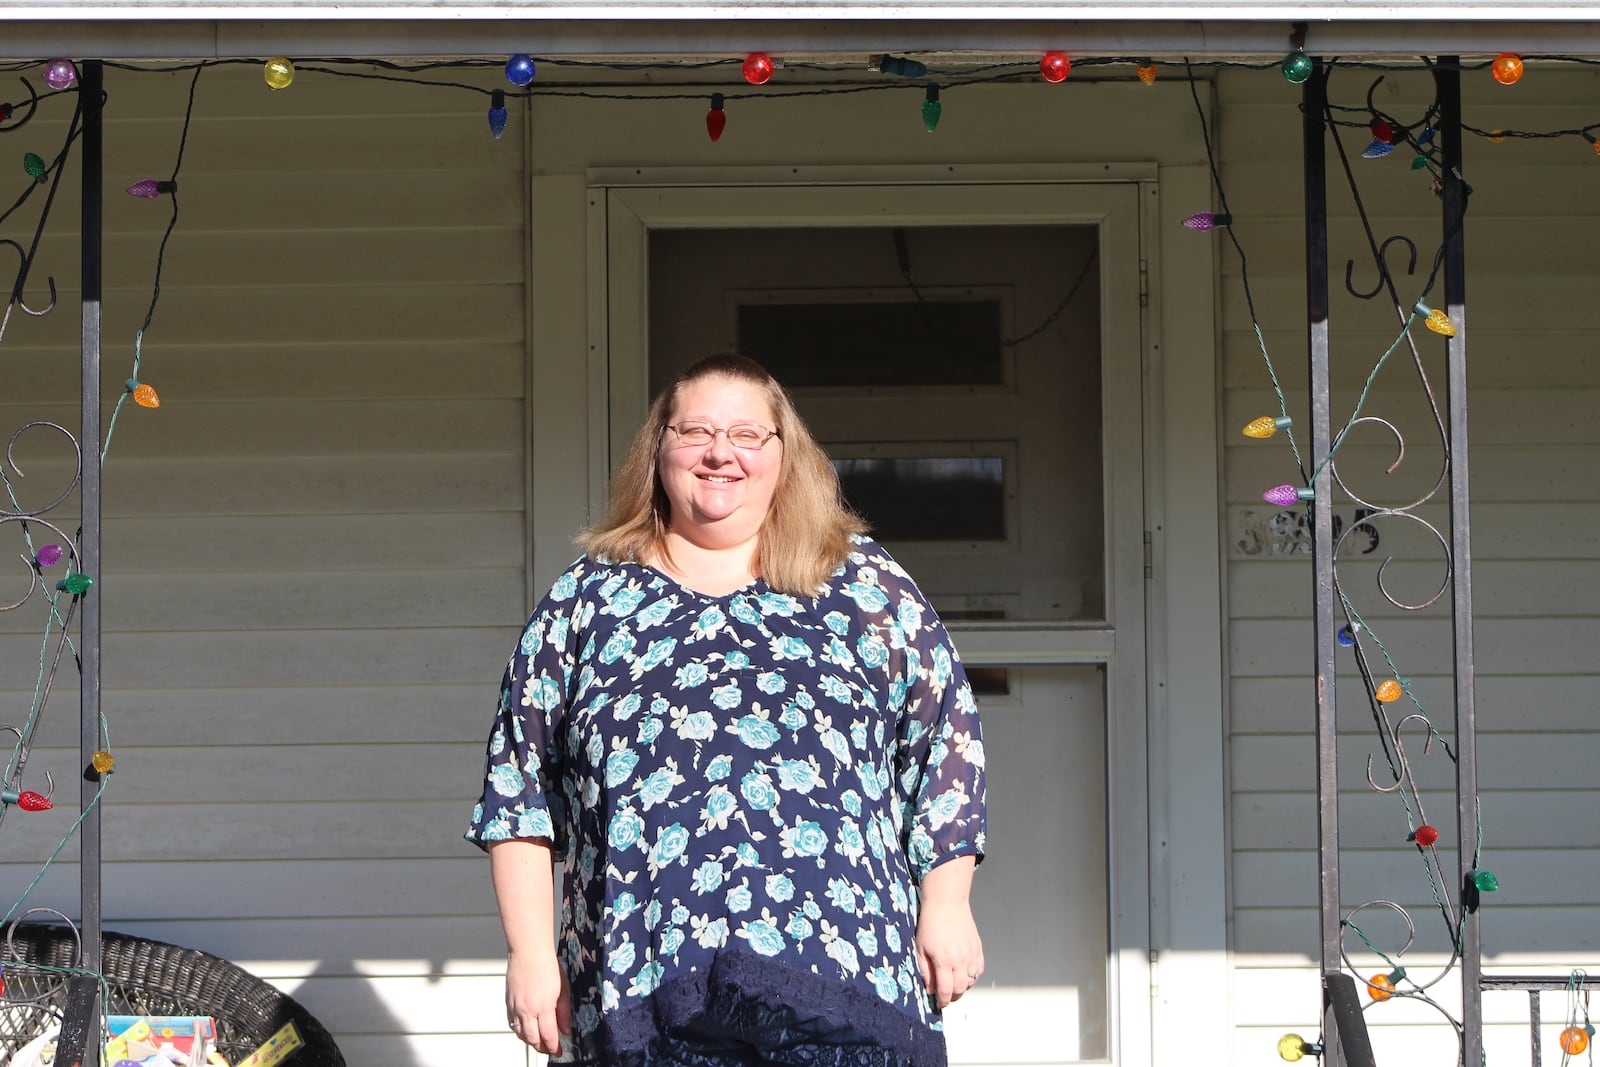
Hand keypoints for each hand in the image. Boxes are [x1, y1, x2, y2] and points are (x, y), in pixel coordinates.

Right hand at [505, 947, 571, 1053]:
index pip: (548, 1036)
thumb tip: (565, 1030)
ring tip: (539, 1042)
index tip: (559, 1051)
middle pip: (533, 1039)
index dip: (554, 1047)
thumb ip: (564, 1012)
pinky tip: (526, 1030)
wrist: (528, 951)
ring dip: (530, 1041)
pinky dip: (519, 1031)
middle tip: (550, 1049)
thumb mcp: (564, 989)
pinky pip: (512, 1024)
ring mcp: (515, 1007)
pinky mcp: (508, 1003)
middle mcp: (527, 1010)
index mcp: (543, 1007)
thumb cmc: (547, 965)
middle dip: (542, 1048)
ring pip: (520, 1034)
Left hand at [914, 894, 984, 1010]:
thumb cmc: (930, 923)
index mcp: (944, 960)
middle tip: (945, 997)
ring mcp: (971, 954)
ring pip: (971, 981)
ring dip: (962, 987)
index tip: (939, 1004)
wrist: (947, 903)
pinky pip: (978, 970)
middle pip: (960, 989)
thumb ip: (925, 970)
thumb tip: (930, 989)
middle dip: (952, 997)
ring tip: (953, 985)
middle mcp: (961, 960)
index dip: (942, 1001)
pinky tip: (964, 974)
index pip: (946, 990)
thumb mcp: (920, 947)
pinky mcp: (978, 948)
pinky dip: (972, 976)